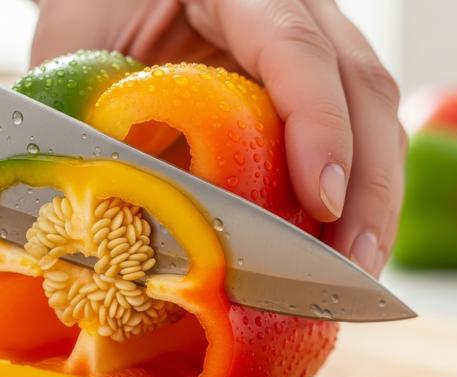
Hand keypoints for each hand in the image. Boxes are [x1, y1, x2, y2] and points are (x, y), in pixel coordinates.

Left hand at [32, 0, 405, 275]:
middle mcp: (293, 8)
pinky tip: (343, 244)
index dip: (318, 125)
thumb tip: (115, 221)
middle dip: (368, 184)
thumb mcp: (80, 54)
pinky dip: (358, 194)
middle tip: (351, 264)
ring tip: (355, 270)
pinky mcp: (320, 83)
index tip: (323, 201)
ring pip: (377, 115)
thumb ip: (98, 120)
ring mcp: (317, 43)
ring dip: (376, 199)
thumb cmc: (96, 14)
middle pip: (362, 85)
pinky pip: (362, 134)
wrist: (114, 0)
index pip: (296, 47)